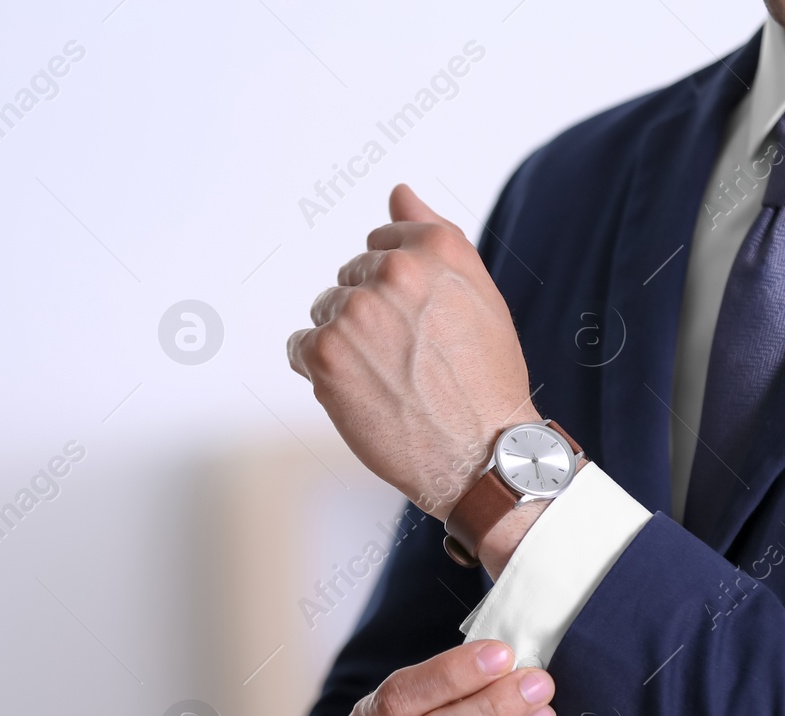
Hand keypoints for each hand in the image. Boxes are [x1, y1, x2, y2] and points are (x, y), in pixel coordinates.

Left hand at [288, 184, 537, 520]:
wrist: (480, 454)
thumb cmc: (486, 381)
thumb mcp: (479, 294)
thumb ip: (435, 234)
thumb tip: (398, 193)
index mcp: (435, 248)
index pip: (381, 243)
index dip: (396, 289)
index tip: (420, 325)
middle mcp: (394, 270)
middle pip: (350, 278)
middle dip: (370, 315)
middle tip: (409, 360)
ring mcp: (356, 311)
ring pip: (325, 312)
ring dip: (345, 343)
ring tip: (387, 378)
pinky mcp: (326, 353)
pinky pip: (299, 347)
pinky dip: (321, 371)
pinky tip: (360, 393)